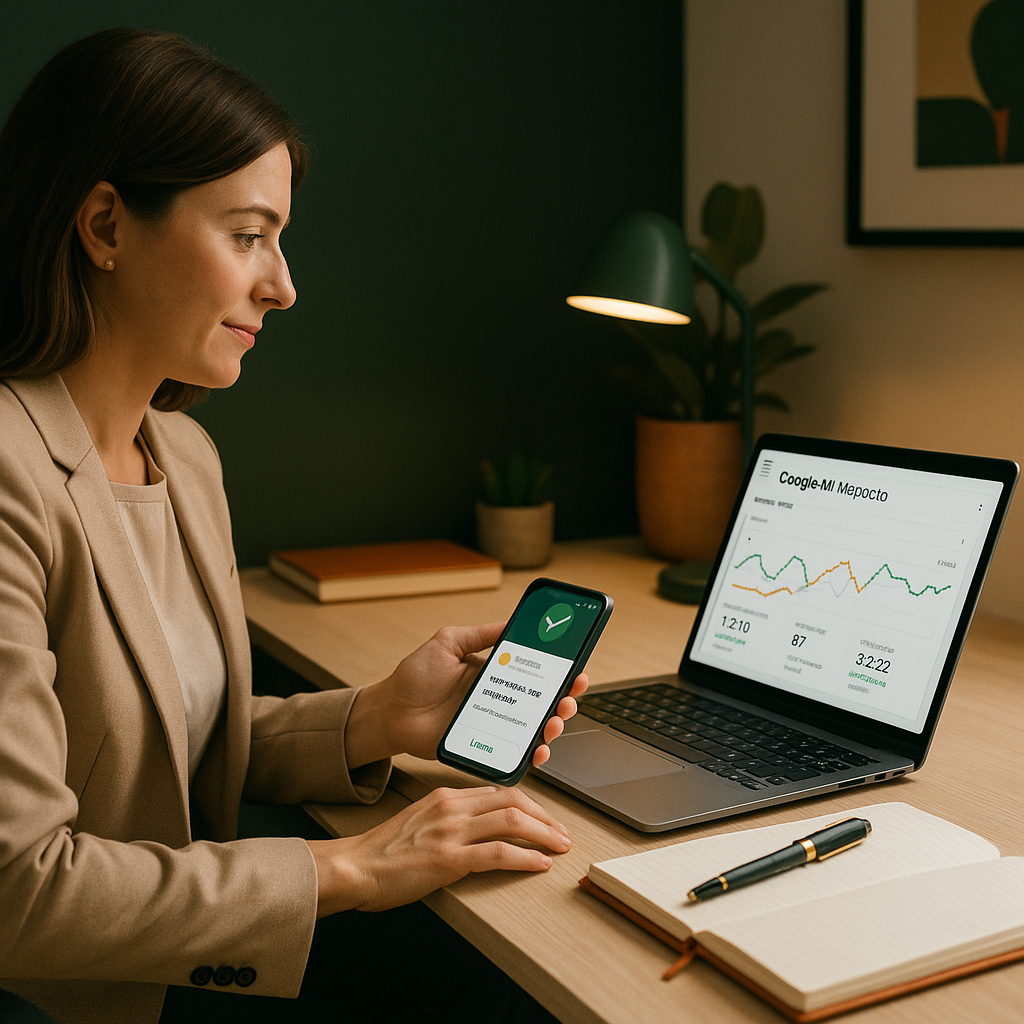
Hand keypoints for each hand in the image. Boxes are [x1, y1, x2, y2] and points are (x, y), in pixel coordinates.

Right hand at [306, 785, 572, 914]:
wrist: (354, 867)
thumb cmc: (383, 851)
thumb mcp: (420, 821)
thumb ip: (450, 817)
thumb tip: (481, 825)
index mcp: (446, 797)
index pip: (500, 791)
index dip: (530, 804)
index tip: (545, 818)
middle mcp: (452, 807)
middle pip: (513, 800)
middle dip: (545, 817)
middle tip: (563, 833)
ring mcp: (451, 832)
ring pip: (512, 821)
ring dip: (544, 834)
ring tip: (561, 847)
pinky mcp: (449, 859)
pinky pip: (498, 853)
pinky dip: (525, 858)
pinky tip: (539, 865)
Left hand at [344, 623, 587, 767]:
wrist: (389, 712)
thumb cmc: (414, 677)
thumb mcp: (448, 642)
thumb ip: (481, 634)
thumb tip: (514, 620)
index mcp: (495, 673)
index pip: (536, 672)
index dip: (560, 672)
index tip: (576, 670)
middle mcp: (499, 700)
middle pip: (543, 703)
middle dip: (564, 700)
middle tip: (568, 698)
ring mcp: (492, 726)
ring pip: (534, 730)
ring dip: (553, 727)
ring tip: (554, 722)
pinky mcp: (483, 749)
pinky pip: (514, 755)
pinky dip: (531, 755)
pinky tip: (538, 751)